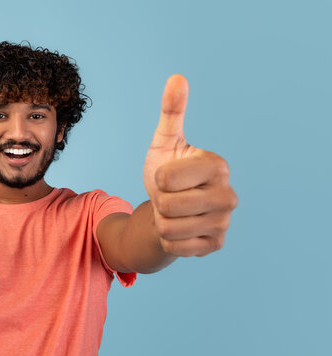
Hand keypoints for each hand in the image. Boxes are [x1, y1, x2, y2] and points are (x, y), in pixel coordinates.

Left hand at [143, 75, 237, 256]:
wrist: (167, 209)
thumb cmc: (166, 172)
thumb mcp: (164, 143)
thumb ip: (172, 112)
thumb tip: (177, 77)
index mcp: (218, 166)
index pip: (166, 179)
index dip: (158, 179)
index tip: (169, 177)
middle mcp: (229, 195)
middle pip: (167, 206)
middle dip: (159, 202)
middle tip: (170, 197)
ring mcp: (224, 223)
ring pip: (168, 228)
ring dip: (162, 221)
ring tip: (173, 212)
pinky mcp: (216, 245)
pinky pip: (174, 247)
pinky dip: (168, 240)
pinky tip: (179, 230)